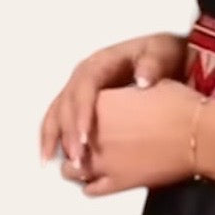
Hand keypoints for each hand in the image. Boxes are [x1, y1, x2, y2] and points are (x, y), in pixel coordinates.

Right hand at [40, 31, 188, 169]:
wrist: (164, 57)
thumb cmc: (162, 54)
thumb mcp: (162, 53)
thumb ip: (153, 64)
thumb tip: (143, 80)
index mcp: (100, 64)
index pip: (85, 87)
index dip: (82, 112)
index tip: (85, 137)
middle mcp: (84, 76)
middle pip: (67, 103)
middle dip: (68, 133)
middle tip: (78, 160)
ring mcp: (80, 90)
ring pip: (57, 112)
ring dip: (54, 138)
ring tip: (52, 162)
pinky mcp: (81, 104)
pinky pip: (60, 120)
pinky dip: (54, 138)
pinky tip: (51, 157)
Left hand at [59, 80, 214, 195]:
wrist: (199, 135)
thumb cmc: (181, 108)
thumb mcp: (152, 86)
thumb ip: (130, 95)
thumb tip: (134, 93)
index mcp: (99, 103)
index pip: (72, 113)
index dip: (79, 118)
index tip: (85, 121)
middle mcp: (93, 133)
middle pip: (67, 141)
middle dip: (74, 143)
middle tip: (84, 142)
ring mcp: (102, 161)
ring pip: (70, 169)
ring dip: (77, 166)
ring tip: (87, 163)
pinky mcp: (117, 183)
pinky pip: (91, 189)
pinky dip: (91, 185)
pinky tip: (96, 181)